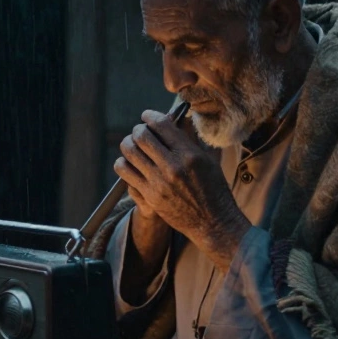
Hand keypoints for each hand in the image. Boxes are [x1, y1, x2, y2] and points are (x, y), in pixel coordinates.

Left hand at [114, 110, 250, 269]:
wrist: (213, 222)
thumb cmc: (214, 189)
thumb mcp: (209, 159)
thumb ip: (192, 137)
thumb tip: (180, 117)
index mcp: (189, 154)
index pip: (161, 125)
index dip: (150, 116)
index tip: (147, 116)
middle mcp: (173, 166)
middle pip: (141, 136)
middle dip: (138, 129)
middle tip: (140, 132)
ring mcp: (159, 182)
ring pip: (129, 152)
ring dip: (128, 144)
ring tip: (133, 146)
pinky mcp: (149, 196)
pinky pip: (125, 172)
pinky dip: (123, 163)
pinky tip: (130, 164)